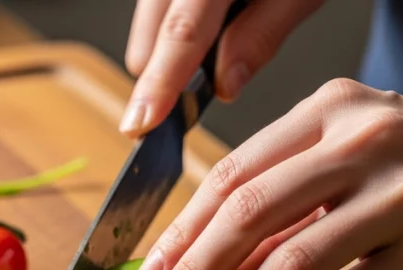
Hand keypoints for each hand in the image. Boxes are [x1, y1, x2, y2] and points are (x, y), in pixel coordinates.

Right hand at [123, 0, 324, 136]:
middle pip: (151, 37)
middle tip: (200, 90)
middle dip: (167, 74)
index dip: (159, 84)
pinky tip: (211, 23)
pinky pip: (158, 10)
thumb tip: (224, 86)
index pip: (182, 33)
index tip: (141, 125)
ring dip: (174, 51)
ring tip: (218, 42)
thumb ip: (261, 35)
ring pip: (150, 27)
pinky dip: (178, 28)